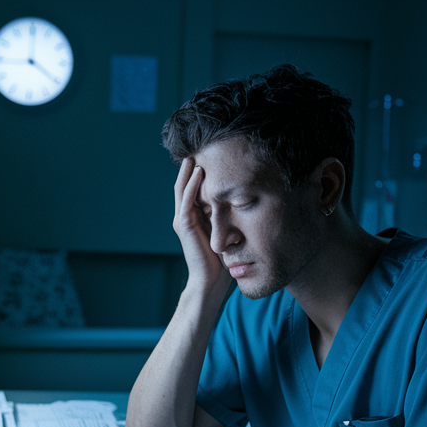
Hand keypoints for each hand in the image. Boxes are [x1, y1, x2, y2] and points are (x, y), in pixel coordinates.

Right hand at [172, 158, 228, 296]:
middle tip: (199, 145)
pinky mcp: (184, 226)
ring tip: (196, 151)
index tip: (209, 153)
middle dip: (190, 164)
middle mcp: (185, 215)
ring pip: (183, 188)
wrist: (211, 281)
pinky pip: (186, 200)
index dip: (197, 170)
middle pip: (184, 183)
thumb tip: (244, 198)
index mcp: (193, 216)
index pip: (193, 187)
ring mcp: (182, 220)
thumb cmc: (221, 258)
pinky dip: (192, 185)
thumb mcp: (225, 229)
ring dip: (189, 169)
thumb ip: (227, 214)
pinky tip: (199, 171)